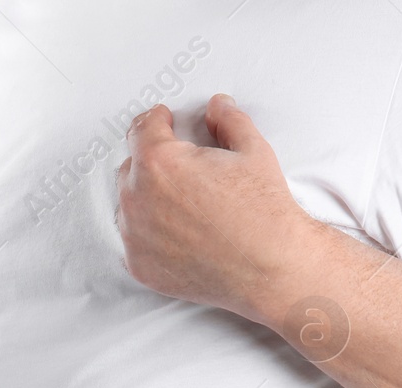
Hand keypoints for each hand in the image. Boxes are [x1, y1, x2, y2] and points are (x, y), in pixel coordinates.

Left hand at [116, 94, 325, 326]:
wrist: (271, 267)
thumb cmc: (264, 211)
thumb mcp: (253, 151)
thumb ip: (228, 120)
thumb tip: (216, 107)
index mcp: (159, 162)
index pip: (142, 129)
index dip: (156, 120)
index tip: (162, 121)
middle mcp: (138, 198)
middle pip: (132, 167)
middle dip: (153, 162)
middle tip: (182, 170)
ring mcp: (135, 236)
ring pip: (130, 205)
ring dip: (148, 199)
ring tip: (182, 205)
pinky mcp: (140, 266)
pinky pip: (135, 241)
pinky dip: (150, 235)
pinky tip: (178, 234)